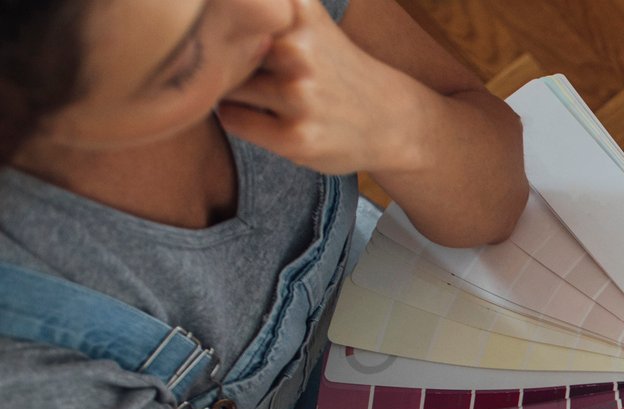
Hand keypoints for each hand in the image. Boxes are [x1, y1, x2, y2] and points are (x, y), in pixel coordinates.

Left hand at [214, 0, 429, 175]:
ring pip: (224, 84)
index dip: (220, 21)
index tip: (214, 24)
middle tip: (256, 69)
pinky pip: (233, 119)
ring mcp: (299, 94)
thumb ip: (260, 8)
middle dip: (224, 56)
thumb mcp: (304, 17)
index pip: (233, 10)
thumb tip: (189, 13)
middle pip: (218, 46)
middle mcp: (299, 48)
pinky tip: (267, 115)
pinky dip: (239, 117)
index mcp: (299, 10)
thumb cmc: (333, 66)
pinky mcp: (295, 136)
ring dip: (232, 90)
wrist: (390, 120)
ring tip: (265, 93)